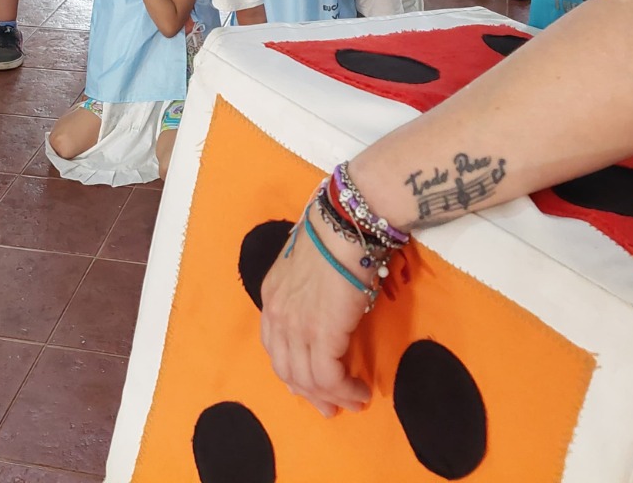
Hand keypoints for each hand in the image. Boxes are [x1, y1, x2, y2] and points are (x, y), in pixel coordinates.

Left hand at [259, 215, 372, 416]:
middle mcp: (278, 314)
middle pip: (286, 370)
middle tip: (330, 409)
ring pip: (307, 380)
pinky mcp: (321, 334)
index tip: (309, 387)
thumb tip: (328, 317)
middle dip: (309, 394)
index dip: (292, 372)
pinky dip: (345, 391)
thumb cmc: (337, 237)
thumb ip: (310, 295)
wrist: (346, 224)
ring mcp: (297, 326)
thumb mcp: (311, 268)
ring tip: (353, 401)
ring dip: (332, 397)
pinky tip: (360, 391)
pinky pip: (329, 378)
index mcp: (272, 297)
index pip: (275, 348)